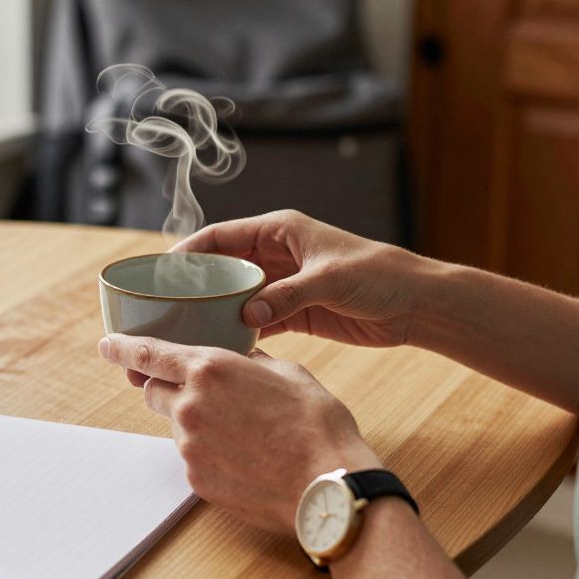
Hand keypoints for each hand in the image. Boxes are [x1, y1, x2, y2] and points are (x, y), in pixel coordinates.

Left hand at [98, 333, 381, 533]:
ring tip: (242, 431)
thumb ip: (247, 362)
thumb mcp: (286, 372)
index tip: (106, 345)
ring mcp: (189, 447)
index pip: (148, 354)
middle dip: (167, 387)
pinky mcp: (196, 479)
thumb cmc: (315, 422)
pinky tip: (245, 457)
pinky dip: (209, 452)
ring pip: (176, 426)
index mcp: (209, 370)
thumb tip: (236, 359)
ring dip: (195, 421)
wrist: (326, 483)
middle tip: (201, 393)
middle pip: (154, 391)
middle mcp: (190, 406)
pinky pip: (193, 458)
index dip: (122, 348)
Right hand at [174, 210, 428, 347]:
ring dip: (215, 311)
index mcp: (280, 230)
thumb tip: (247, 317)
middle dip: (195, 286)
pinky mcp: (294, 312)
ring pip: (236, 296)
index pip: (221, 237)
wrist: (416, 303)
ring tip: (185, 332)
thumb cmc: (379, 275)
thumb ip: (286, 296)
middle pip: (222, 267)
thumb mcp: (329, 280)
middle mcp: (276, 254)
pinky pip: (256, 321)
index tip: (162, 273)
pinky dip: (240, 332)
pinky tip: (222, 348)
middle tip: (166, 308)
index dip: (190, 252)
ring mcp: (284, 284)